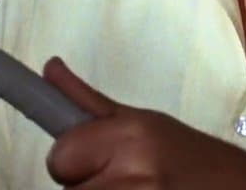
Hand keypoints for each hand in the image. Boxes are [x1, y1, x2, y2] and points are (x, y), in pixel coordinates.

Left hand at [44, 57, 245, 188]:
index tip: (96, 163)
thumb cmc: (196, 161)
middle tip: (127, 181)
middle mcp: (135, 176)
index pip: (59, 159)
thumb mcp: (145, 123)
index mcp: (131, 138)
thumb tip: (49, 67)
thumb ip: (89, 102)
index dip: (75, 162)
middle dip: (90, 186)